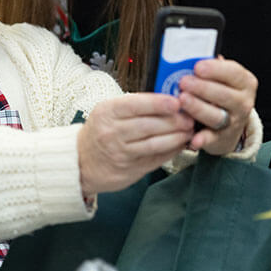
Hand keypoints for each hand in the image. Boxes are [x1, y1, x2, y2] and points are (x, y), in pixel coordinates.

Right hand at [77, 93, 191, 196]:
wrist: (80, 161)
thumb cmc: (100, 131)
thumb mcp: (109, 111)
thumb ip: (135, 105)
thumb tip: (168, 100)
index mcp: (107, 112)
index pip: (135, 104)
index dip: (158, 103)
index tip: (176, 102)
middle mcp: (111, 132)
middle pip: (149, 125)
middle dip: (174, 121)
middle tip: (190, 117)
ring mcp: (120, 153)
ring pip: (154, 144)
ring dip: (176, 137)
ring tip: (188, 131)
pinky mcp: (129, 170)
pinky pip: (155, 159)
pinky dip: (171, 151)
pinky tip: (180, 145)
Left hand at [176, 56, 256, 154]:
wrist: (229, 125)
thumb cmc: (220, 93)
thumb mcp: (221, 79)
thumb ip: (210, 68)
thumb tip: (191, 55)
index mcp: (245, 82)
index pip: (234, 73)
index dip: (215, 69)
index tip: (198, 67)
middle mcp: (243, 102)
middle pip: (224, 95)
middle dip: (202, 88)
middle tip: (184, 82)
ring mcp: (234, 122)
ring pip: (216, 115)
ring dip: (198, 108)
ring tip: (182, 100)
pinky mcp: (222, 139)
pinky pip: (212, 139)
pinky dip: (202, 139)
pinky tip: (193, 138)